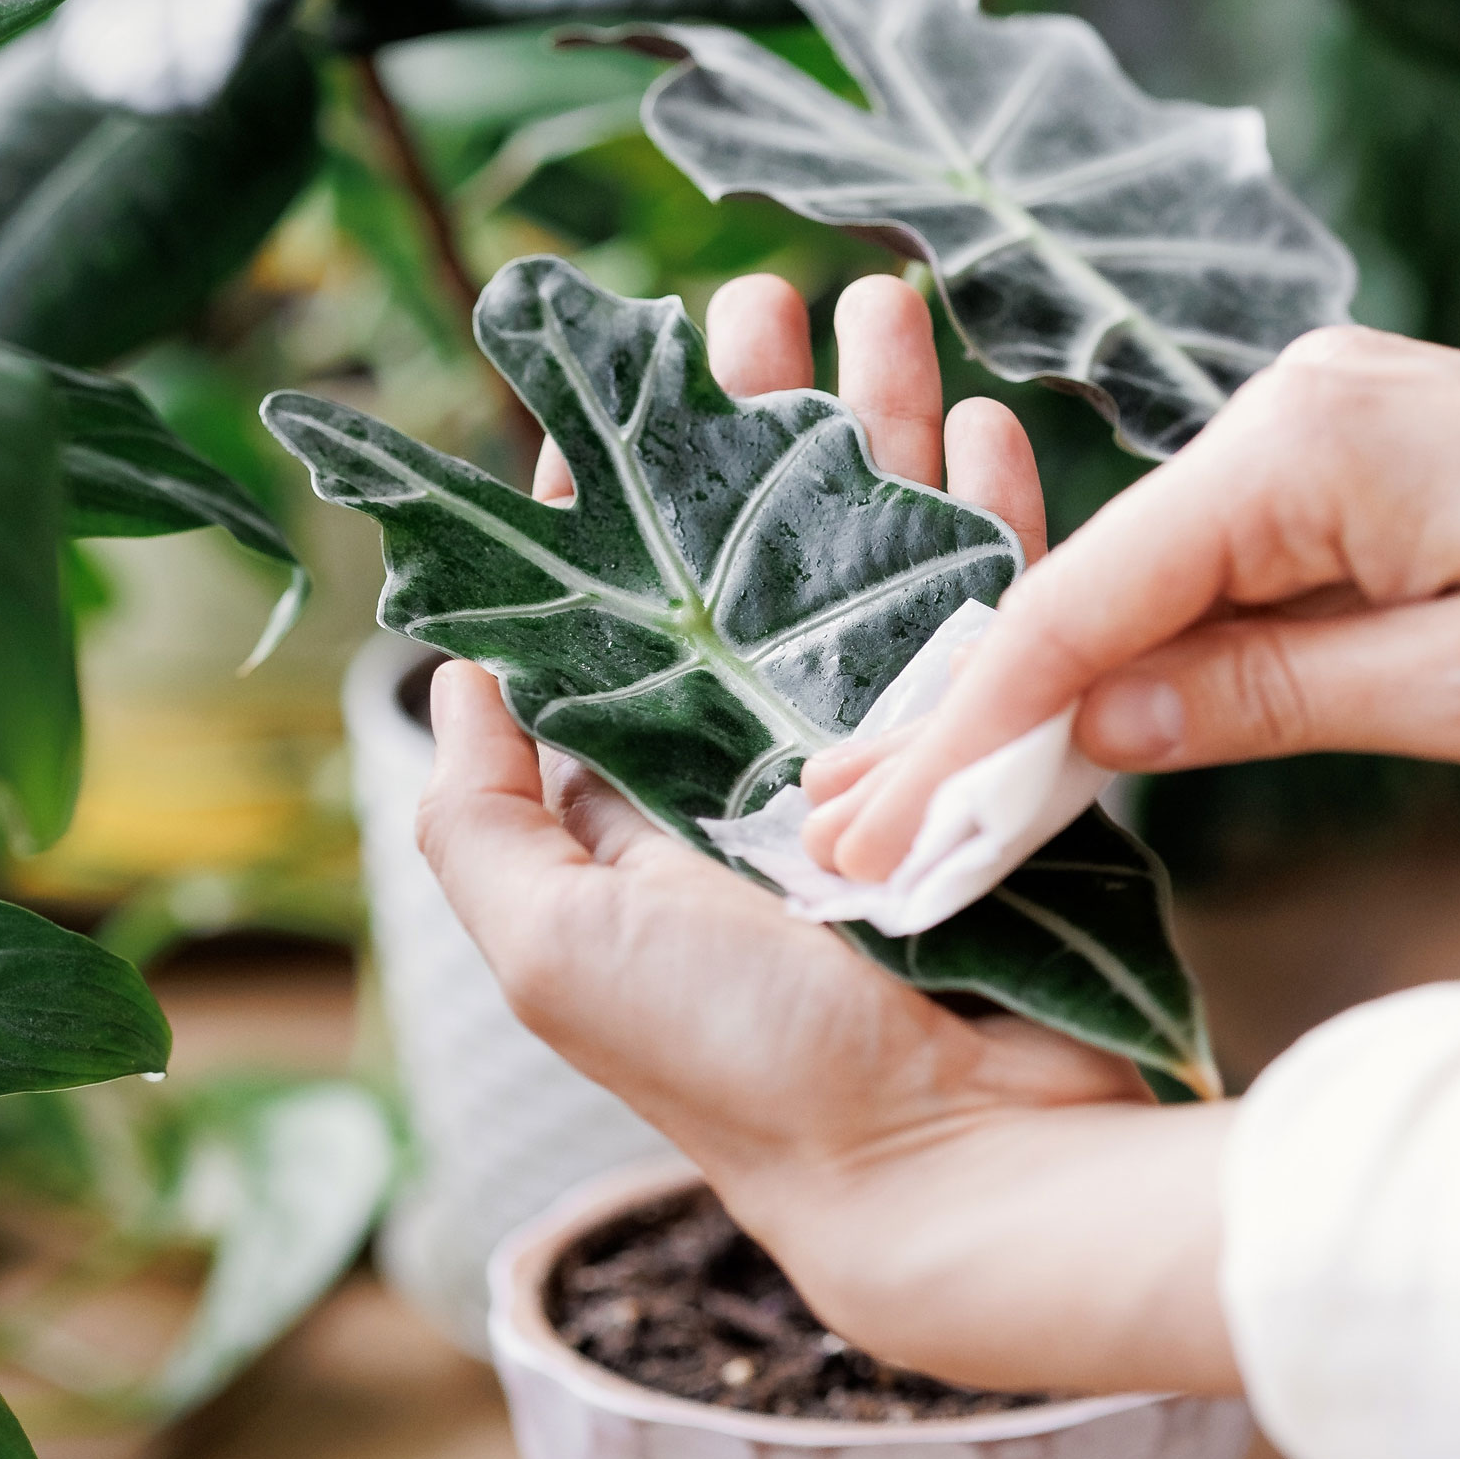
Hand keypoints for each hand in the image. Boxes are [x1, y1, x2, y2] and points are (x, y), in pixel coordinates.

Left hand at [421, 273, 1238, 1396]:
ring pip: (882, 545)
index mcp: (654, 785)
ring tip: (878, 297)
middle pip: (757, 542)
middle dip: (754, 414)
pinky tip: (987, 416)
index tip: (608, 375)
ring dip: (882, 420)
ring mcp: (896, 748)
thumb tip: (450, 673)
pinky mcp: (1009, 759)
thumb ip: (477, 817)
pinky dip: (999, 512)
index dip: (614, 491)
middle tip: (757, 292)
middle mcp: (769, 752)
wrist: (945, 1166)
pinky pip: (1006, 608)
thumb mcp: (549, 948)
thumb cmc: (734, 1062)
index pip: (624, 603)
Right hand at [799, 327, 1459, 883]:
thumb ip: (1260, 697)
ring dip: (1049, 687)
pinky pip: (1206, 565)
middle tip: (860, 816)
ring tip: (931, 784)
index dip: (968, 718)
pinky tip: (1067, 722)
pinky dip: (1139, 652)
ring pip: (1139, 576)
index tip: (880, 818)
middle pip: (1089, 579)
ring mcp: (1311, 423)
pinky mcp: (1341, 458)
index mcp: (1305, 443)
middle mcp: (1284, 406)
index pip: (1083, 597)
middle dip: (976, 707)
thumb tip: (1089, 730)